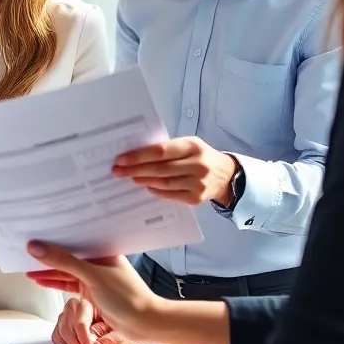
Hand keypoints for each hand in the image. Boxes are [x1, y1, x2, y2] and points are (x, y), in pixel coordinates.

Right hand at [27, 242, 163, 343]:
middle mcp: (98, 259)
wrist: (145, 324)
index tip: (35, 233)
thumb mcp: (92, 276)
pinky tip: (40, 280)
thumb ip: (64, 262)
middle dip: (48, 252)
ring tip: (27, 266)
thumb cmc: (128, 297)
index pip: (73, 237)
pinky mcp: (92, 290)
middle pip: (67, 253)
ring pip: (66, 269)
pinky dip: (55, 282)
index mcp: (102, 248)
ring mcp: (94, 275)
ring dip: (48, 269)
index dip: (54, 235)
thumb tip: (39, 248)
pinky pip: (69, 282)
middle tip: (26, 249)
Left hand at [113, 138, 237, 205]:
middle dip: (135, 170)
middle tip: (117, 171)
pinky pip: (170, 195)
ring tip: (130, 177)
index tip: (121, 159)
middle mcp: (197, 165)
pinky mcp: (196, 198)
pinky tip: (146, 186)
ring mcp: (198, 183)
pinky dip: (156, 190)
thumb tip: (136, 155)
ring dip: (143, 180)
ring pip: (163, 183)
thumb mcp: (189, 145)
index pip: (160, 151)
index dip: (138, 156)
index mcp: (192, 146)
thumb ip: (168, 149)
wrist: (226, 175)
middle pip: (159, 169)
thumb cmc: (200, 156)